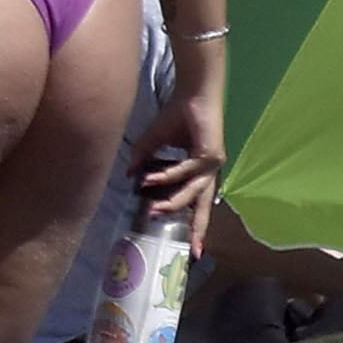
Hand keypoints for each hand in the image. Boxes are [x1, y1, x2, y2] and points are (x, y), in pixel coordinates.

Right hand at [138, 80, 228, 244]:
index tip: (193, 248)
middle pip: (204, 205)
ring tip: (153, 208)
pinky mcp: (210, 154)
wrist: (193, 93)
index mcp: (199, 171)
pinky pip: (185, 171)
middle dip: (198, 228)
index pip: (197, 202)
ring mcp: (212, 164)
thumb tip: (129, 175)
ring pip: (193, 191)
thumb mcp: (155, 140)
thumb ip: (144, 158)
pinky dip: (167, 175)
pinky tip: (150, 179)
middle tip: (192, 249)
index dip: (195, 224)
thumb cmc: (178, 114)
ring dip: (172, 201)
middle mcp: (209, 171)